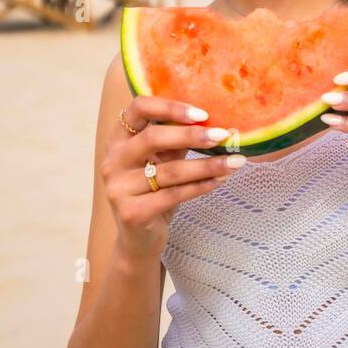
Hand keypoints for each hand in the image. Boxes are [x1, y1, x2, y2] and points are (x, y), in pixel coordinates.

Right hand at [102, 96, 244, 261]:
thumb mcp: (162, 159)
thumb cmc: (154, 191)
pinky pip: (173, 195)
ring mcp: (118, 188)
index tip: (202, 114)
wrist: (139, 239)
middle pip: (153, 138)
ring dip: (207, 165)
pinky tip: (219, 181)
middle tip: (223, 135)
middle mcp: (113, 161)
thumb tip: (215, 122)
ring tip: (234, 162)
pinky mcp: (131, 213)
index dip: (170, 107)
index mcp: (118, 139)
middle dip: (192, 135)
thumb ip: (177, 139)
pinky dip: (200, 187)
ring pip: (170, 171)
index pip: (139, 108)